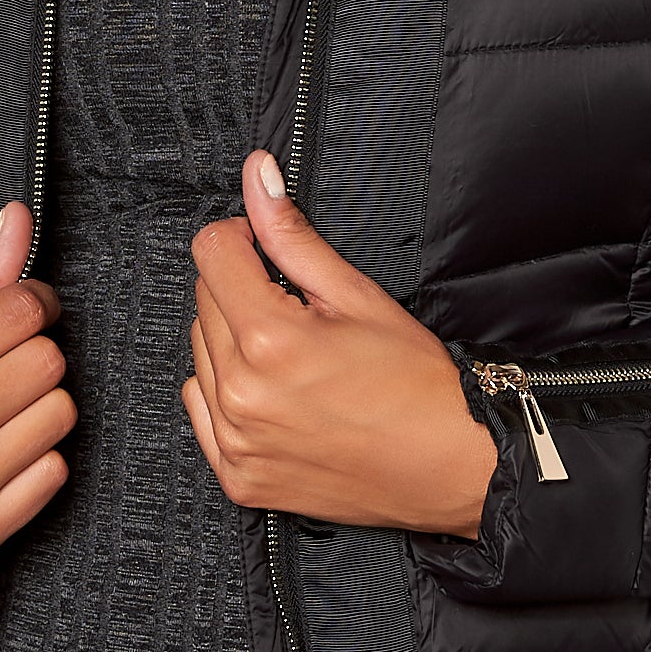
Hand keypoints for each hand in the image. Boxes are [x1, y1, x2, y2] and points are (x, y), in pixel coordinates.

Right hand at [0, 203, 75, 565]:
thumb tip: (21, 218)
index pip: (20, 312)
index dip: (33, 302)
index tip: (22, 312)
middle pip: (47, 363)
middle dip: (34, 353)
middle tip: (5, 364)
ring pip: (59, 417)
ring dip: (40, 406)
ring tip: (2, 409)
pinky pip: (52, 477)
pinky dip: (37, 460)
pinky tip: (2, 452)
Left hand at [182, 153, 497, 535]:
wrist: (450, 468)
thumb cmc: (417, 384)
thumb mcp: (358, 295)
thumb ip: (291, 235)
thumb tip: (256, 174)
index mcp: (271, 340)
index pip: (210, 253)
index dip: (241, 239)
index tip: (267, 252)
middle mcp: (242, 394)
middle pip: (203, 302)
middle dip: (242, 291)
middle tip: (300, 313)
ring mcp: (236, 441)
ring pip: (201, 353)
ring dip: (234, 341)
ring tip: (295, 358)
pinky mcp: (237, 477)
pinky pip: (201, 408)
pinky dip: (226, 391)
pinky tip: (275, 392)